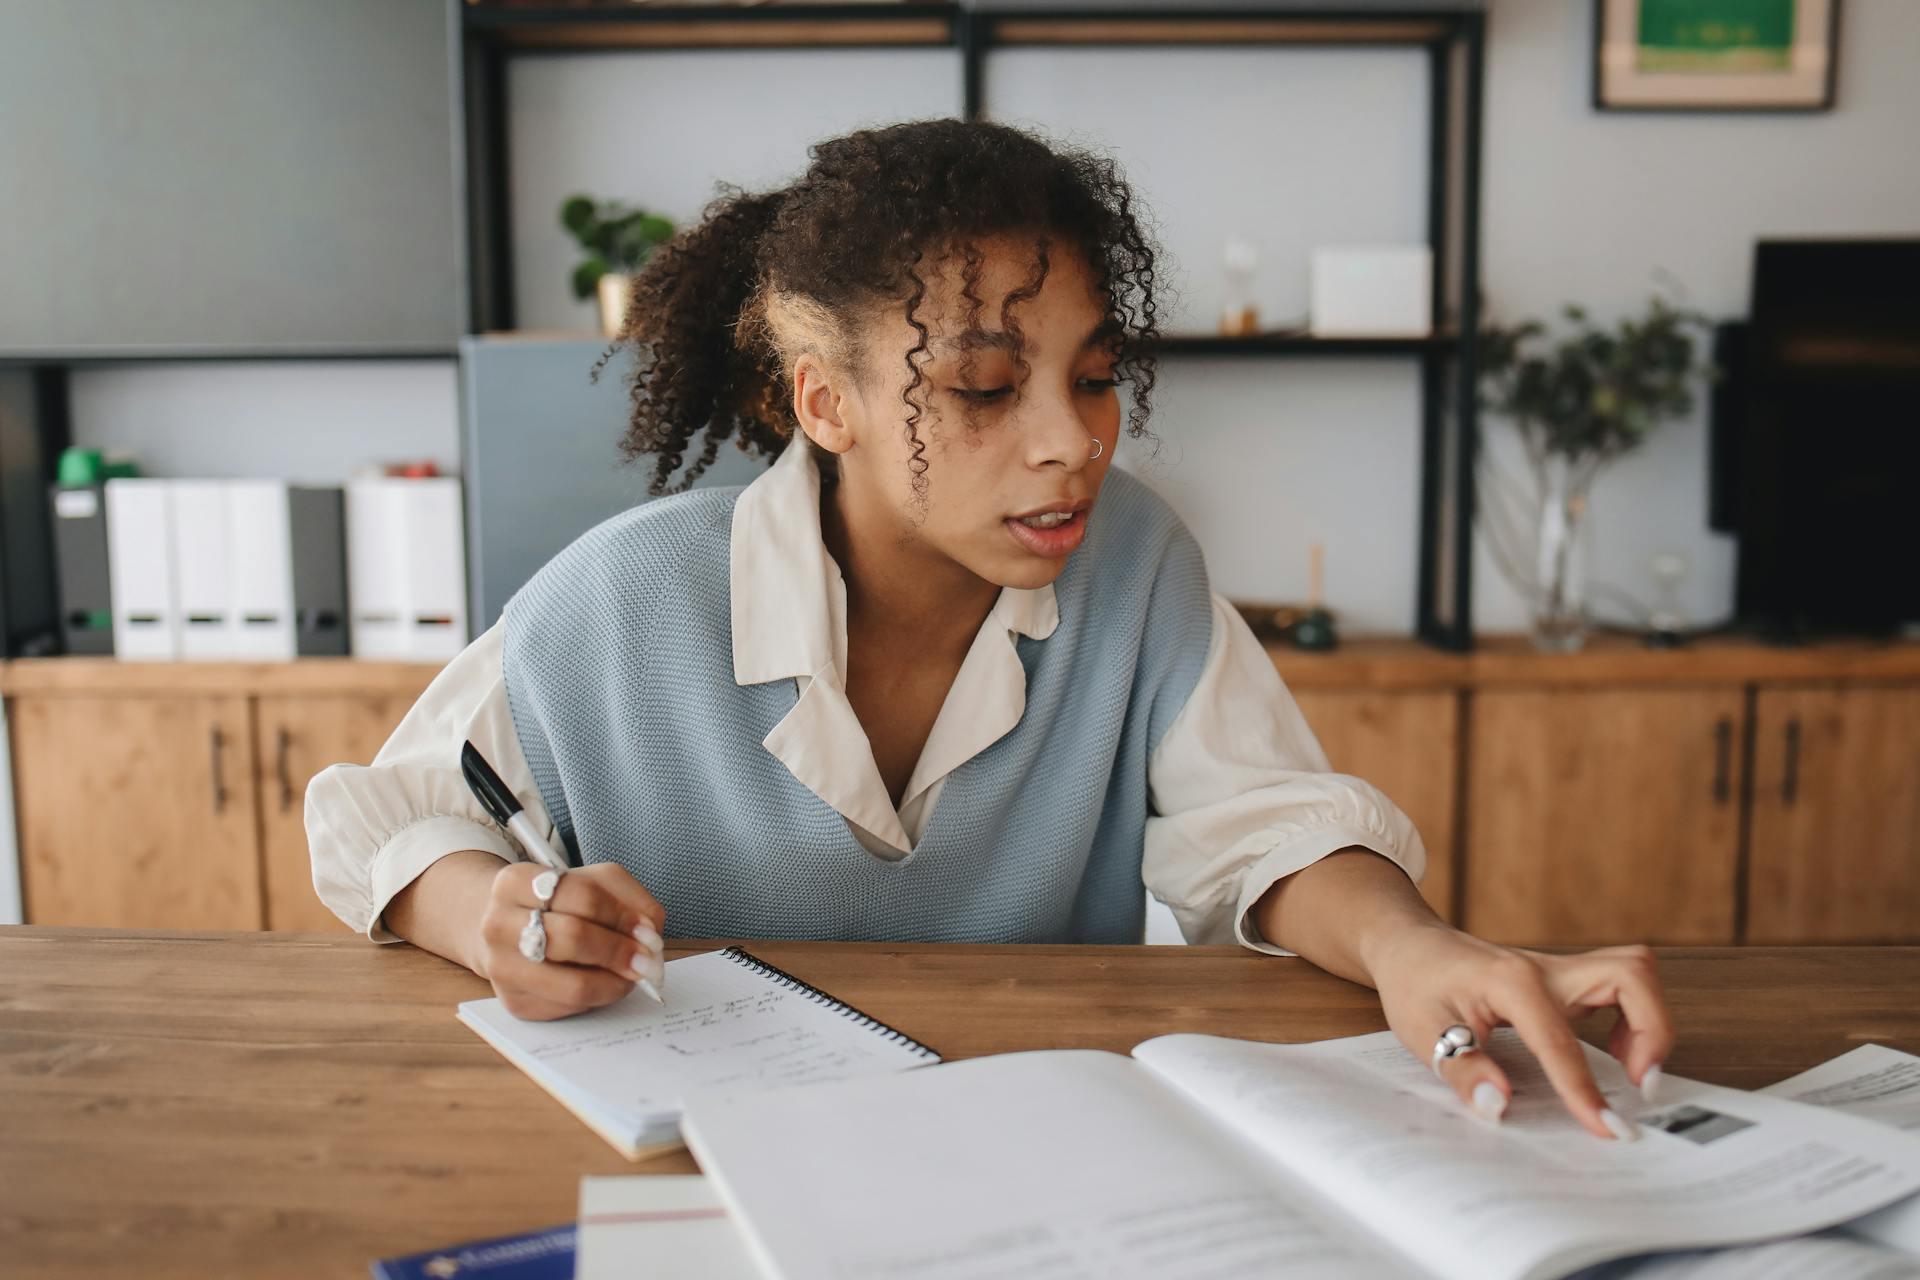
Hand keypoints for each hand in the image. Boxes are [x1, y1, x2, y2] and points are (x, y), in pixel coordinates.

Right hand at [474, 861, 666, 1020]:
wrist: (508, 928)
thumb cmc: (559, 903)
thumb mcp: (594, 881)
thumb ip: (629, 898)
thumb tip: (649, 936)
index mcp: (516, 881)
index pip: (582, 895)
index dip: (623, 916)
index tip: (647, 931)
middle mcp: (499, 924)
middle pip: (573, 937)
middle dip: (620, 951)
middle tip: (646, 960)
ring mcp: (502, 967)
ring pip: (574, 984)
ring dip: (615, 983)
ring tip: (631, 976)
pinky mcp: (514, 1002)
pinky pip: (569, 1007)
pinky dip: (597, 998)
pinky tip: (604, 984)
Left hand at [1368, 922, 1672, 1138]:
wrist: (1409, 945)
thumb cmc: (1414, 984)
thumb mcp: (1421, 1031)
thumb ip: (1462, 1068)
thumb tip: (1498, 1105)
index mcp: (1510, 983)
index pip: (1560, 1041)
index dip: (1584, 1089)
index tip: (1608, 1130)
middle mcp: (1544, 970)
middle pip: (1631, 974)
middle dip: (1653, 1031)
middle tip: (1641, 1085)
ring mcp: (1559, 971)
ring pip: (1633, 974)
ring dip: (1649, 1022)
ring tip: (1632, 1073)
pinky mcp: (1564, 981)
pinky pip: (1619, 988)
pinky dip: (1632, 1018)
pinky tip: (1610, 1052)